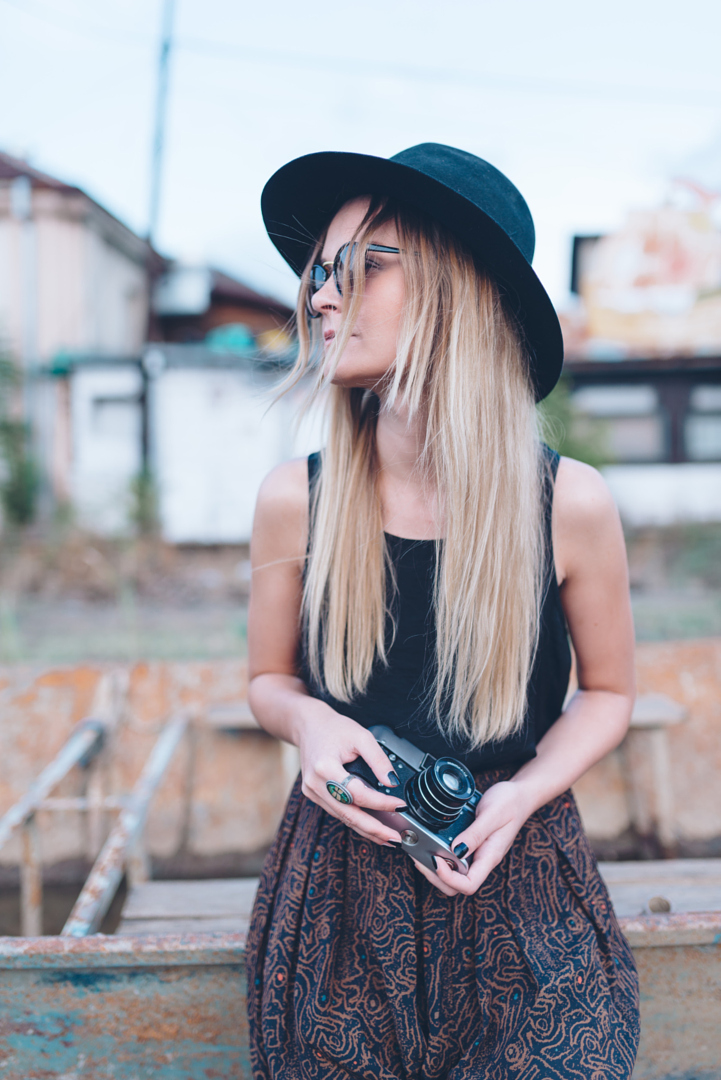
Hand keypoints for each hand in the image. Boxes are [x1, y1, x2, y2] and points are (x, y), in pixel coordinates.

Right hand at [297, 702, 406, 846]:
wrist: (309, 725)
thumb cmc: (334, 729)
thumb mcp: (362, 737)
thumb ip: (378, 760)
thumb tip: (392, 782)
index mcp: (325, 768)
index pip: (358, 794)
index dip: (381, 802)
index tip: (400, 805)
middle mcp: (315, 784)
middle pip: (348, 814)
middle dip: (374, 829)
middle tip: (395, 838)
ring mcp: (312, 792)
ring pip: (343, 818)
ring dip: (366, 829)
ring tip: (387, 837)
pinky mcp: (314, 795)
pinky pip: (337, 812)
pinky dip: (355, 820)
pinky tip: (370, 825)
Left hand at [413, 780, 533, 896]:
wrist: (520, 796)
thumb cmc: (510, 803)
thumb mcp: (492, 814)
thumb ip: (475, 833)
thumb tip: (455, 851)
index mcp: (490, 857)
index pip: (469, 884)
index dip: (449, 878)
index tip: (435, 859)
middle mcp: (483, 860)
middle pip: (457, 886)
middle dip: (436, 877)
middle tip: (420, 857)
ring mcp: (477, 855)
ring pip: (454, 875)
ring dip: (435, 869)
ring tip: (421, 852)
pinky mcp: (472, 847)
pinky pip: (455, 861)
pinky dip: (440, 856)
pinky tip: (430, 844)